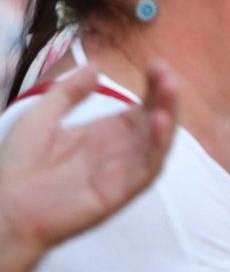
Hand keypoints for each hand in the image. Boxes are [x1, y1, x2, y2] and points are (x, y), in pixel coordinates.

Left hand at [0, 63, 178, 271]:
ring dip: (168, 115)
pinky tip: (159, 122)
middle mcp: (119, 152)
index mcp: (104, 134)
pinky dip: (158, 146)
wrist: (3, 206)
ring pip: (157, 142)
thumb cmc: (17, 167)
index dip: (152, 87)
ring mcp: (122, 172)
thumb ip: (69, 93)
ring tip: (170, 89)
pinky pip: (147, 168)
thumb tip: (95, 67)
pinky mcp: (120, 191)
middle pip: (154, 121)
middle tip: (166, 73)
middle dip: (165, 97)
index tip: (156, 64)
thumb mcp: (41, 116)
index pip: (140, 107)